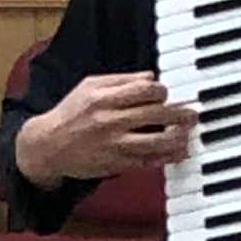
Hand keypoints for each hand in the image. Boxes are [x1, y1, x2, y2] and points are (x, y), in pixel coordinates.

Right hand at [14, 72, 195, 186]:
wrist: (48, 147)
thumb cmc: (70, 113)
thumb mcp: (89, 86)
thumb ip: (121, 80)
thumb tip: (151, 76)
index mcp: (104, 98)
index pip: (145, 90)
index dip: (162, 91)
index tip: (166, 94)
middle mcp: (111, 121)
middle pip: (156, 114)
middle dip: (180, 114)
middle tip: (192, 114)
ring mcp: (114, 144)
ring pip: (157, 142)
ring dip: (178, 138)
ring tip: (187, 134)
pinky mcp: (116, 164)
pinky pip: (148, 161)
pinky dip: (166, 157)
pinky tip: (177, 153)